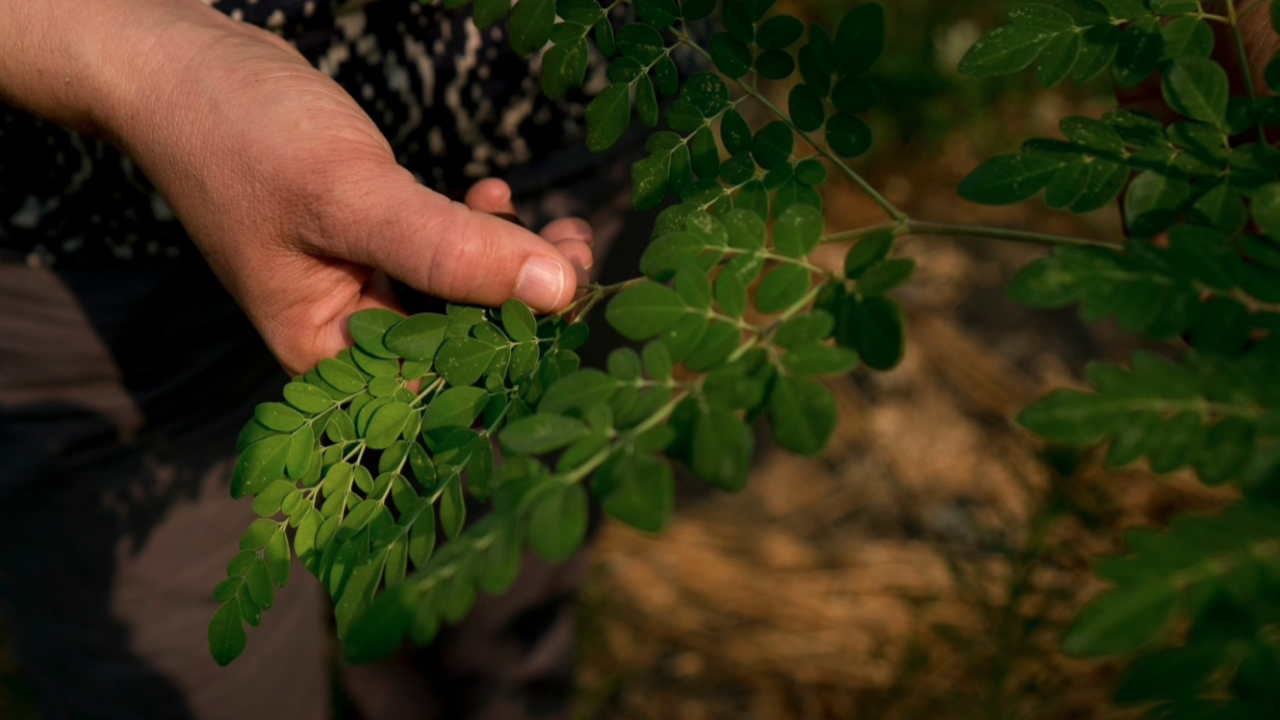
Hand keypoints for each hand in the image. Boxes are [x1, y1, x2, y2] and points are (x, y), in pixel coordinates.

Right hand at [1, 0, 591, 375]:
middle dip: (528, 304)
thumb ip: (451, 250)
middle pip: (463, 345)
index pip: (444, 387)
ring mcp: (363, 287)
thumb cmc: (242, 136)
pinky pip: (447, 254)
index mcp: (328, 358)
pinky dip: (481, 230)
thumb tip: (559, 291)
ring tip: (561, 225)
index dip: (519, 354)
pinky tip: (497, 195)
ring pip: (464, 296)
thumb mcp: (351, 197)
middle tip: (580, 251)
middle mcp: (349, 334)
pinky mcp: (375, 243)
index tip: (574, 304)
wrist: (181, 66)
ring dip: (516, 263)